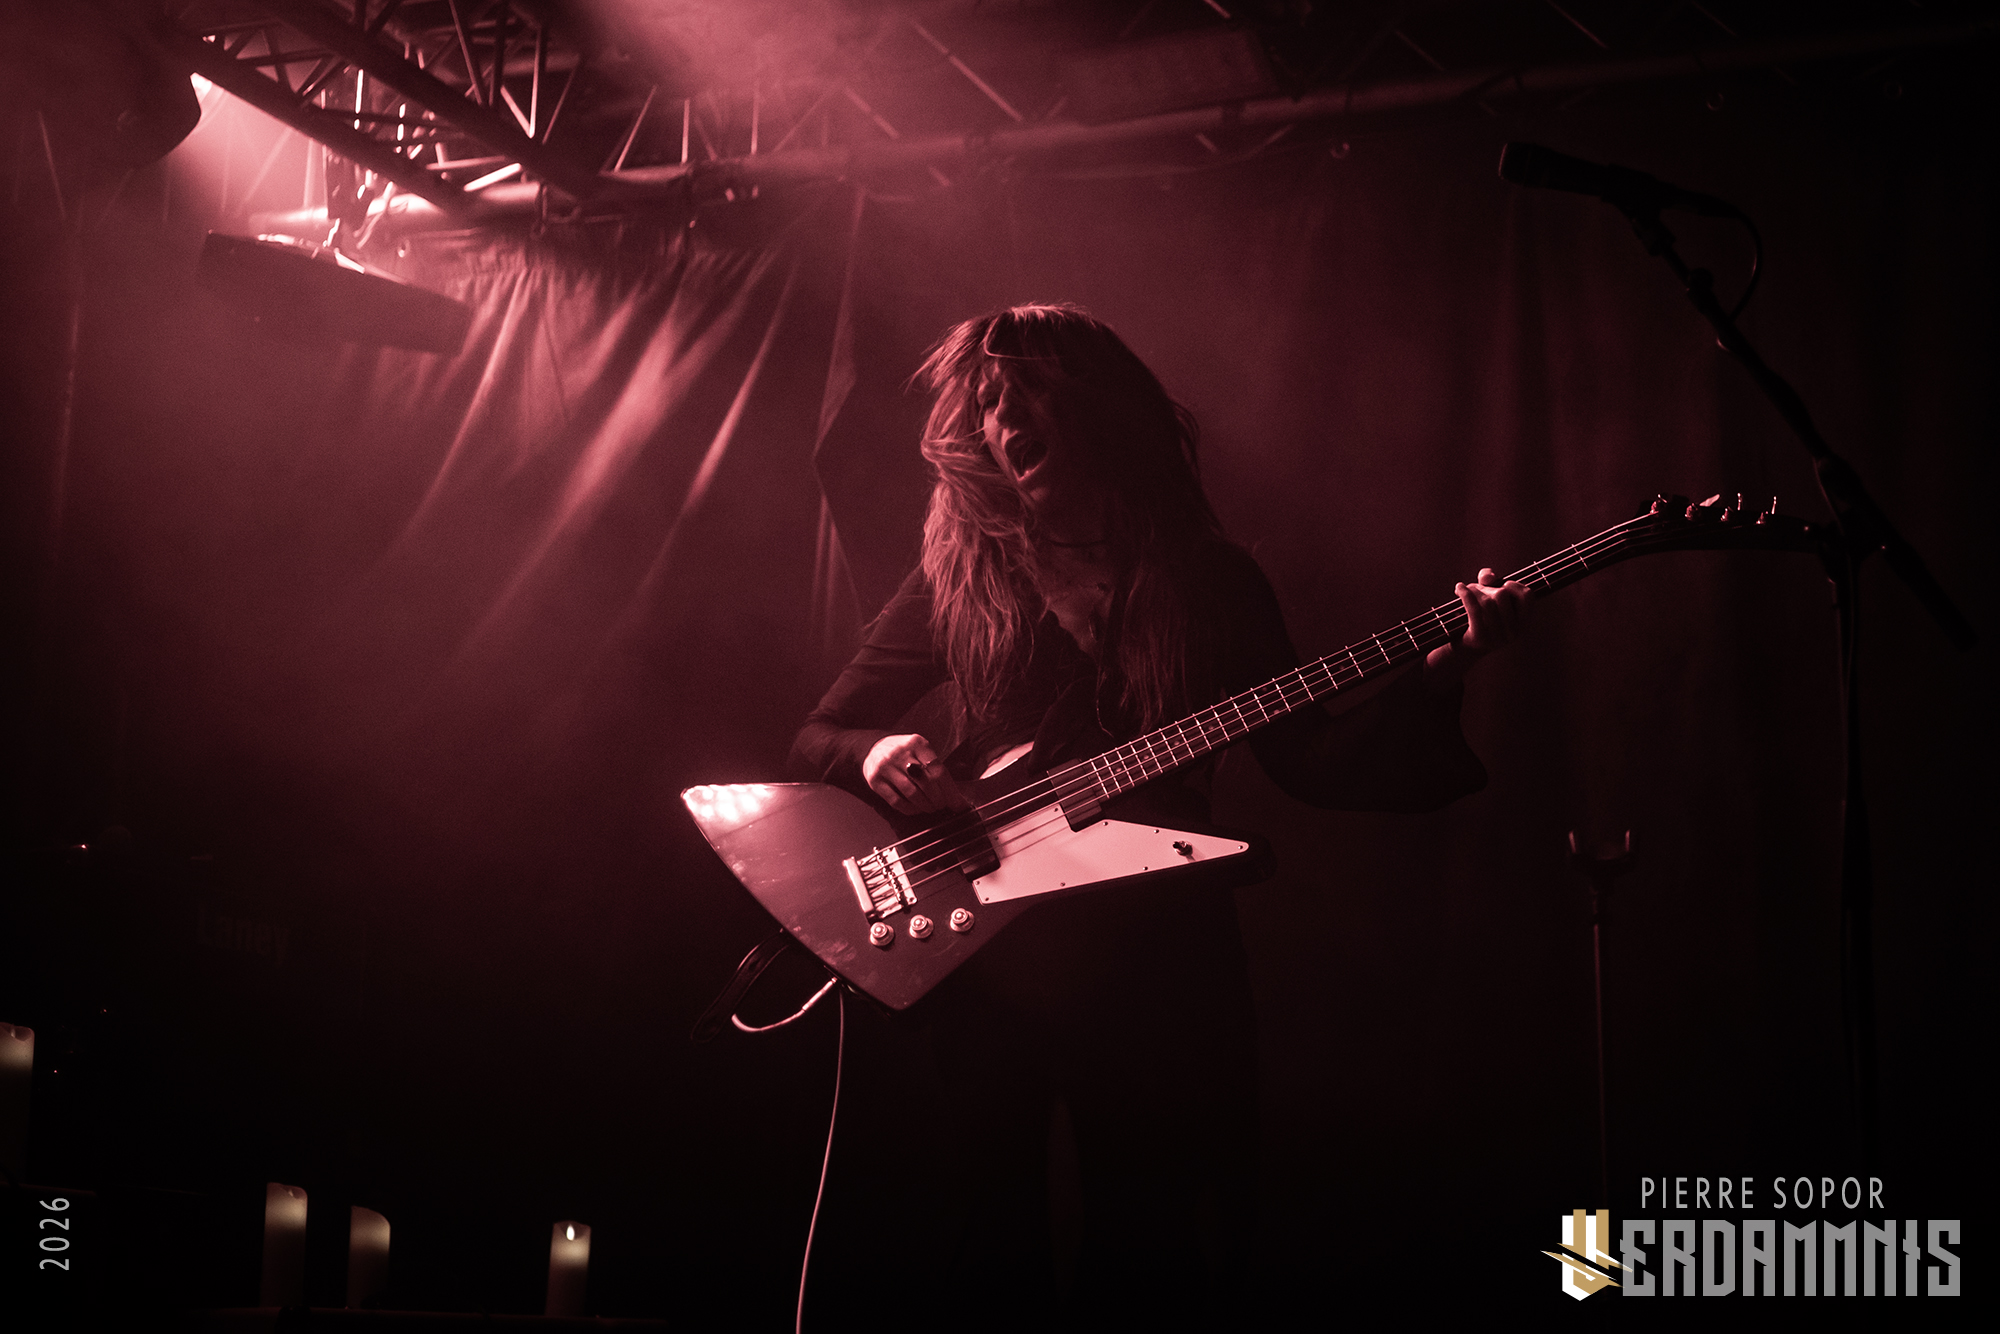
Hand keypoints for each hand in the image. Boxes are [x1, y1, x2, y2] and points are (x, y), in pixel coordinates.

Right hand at [862, 733, 968, 814]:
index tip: (959, 804)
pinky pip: (896, 801)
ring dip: (925, 806)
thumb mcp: (920, 751)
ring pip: (912, 794)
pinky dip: (910, 809)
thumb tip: (956, 796)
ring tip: (930, 807)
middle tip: (942, 805)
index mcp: (917, 743)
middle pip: (927, 783)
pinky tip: (915, 808)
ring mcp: (885, 767)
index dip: (950, 791)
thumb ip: (936, 768)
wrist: (874, 749)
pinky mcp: (875, 780)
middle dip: (938, 800)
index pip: (938, 771)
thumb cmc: (904, 753)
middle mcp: (900, 753)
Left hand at [1424, 567, 1528, 691]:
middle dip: (1487, 587)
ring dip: (1474, 590)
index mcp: (1523, 624)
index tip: (1504, 584)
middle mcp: (1514, 633)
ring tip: (1466, 591)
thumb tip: (1488, 576)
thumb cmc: (1479, 619)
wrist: (1463, 649)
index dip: (1516, 585)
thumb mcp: (1489, 599)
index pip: (1528, 597)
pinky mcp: (1480, 639)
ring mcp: (1497, 638)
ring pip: (1487, 601)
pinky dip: (1465, 594)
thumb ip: (1490, 582)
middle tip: (1476, 589)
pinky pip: (1474, 609)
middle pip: (1502, 595)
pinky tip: (1458, 588)